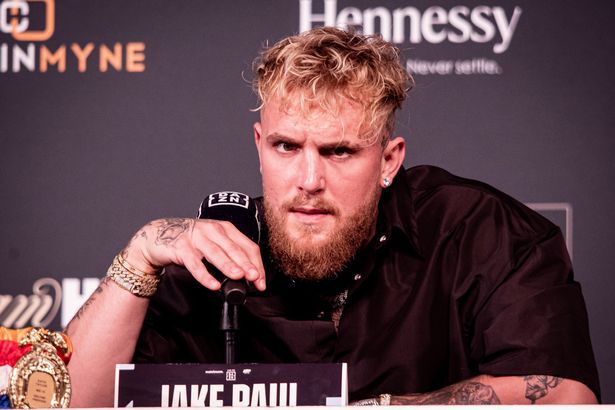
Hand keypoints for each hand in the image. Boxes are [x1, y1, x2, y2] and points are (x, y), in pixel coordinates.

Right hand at [121, 218, 265, 290]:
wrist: (158, 236)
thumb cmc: (192, 243)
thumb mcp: (214, 245)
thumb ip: (230, 257)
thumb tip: (248, 278)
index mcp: (225, 229)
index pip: (248, 246)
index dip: (256, 264)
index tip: (261, 281)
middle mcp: (213, 229)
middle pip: (234, 249)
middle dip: (246, 264)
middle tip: (255, 278)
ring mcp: (196, 237)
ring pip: (216, 253)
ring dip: (228, 265)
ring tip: (239, 277)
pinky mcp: (181, 247)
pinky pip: (195, 263)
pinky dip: (205, 275)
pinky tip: (213, 285)